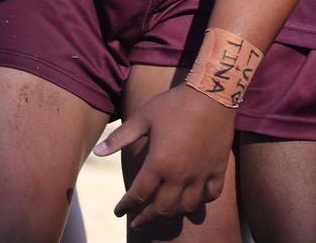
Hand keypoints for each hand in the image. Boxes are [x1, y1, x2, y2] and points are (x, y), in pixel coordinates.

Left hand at [94, 83, 234, 228]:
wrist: (211, 92)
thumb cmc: (174, 103)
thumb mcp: (143, 117)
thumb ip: (120, 137)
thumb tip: (97, 152)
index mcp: (158, 163)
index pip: (138, 195)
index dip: (125, 206)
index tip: (118, 211)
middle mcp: (179, 175)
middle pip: (161, 209)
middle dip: (147, 218)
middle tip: (137, 222)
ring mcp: (200, 174)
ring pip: (186, 207)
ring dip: (172, 214)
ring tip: (163, 213)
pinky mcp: (217, 169)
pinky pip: (211, 196)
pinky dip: (202, 202)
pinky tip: (195, 198)